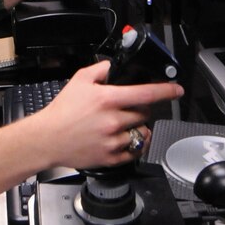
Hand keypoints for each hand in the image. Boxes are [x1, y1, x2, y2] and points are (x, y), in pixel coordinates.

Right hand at [31, 61, 181, 170]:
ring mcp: (113, 140)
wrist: (48, 138)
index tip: (177, 90)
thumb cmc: (62, 111)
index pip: (146, 93)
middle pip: (144, 114)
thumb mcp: (79, 81)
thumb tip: (113, 67)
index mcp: (108, 99)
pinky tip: (123, 139)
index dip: (165, 90)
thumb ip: (100, 70)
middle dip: (141, 110)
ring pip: (141, 133)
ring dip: (138, 128)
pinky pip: (134, 151)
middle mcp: (113, 120)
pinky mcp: (111, 157)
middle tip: (129, 109)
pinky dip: (133, 145)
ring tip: (124, 126)